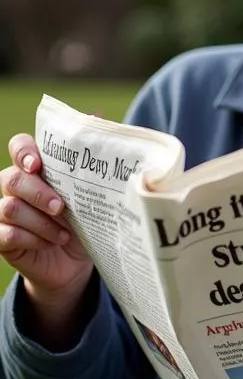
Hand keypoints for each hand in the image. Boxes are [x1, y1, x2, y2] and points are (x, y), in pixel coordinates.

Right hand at [0, 135, 93, 342]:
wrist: (76, 261)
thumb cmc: (85, 219)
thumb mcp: (93, 192)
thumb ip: (90, 160)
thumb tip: (97, 116)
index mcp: (37, 168)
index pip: (20, 146)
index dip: (24, 151)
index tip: (37, 164)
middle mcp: (16, 186)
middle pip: (11, 178)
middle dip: (38, 192)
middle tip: (61, 207)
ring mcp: (5, 213)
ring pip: (10, 208)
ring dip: (41, 222)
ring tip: (64, 233)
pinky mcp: (2, 239)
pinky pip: (6, 234)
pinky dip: (33, 239)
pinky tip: (51, 243)